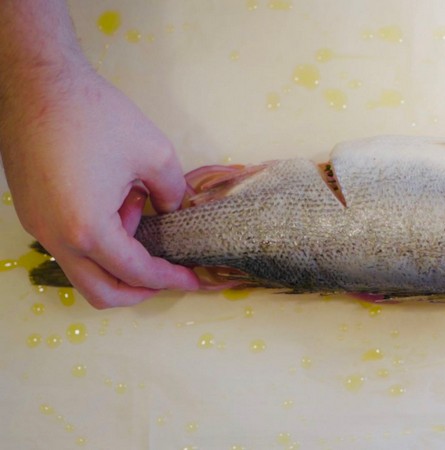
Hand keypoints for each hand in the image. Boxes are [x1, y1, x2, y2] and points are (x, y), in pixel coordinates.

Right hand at [0, 65, 198, 307]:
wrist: (38, 83)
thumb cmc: (95, 114)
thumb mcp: (155, 154)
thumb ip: (172, 192)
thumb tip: (172, 211)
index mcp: (88, 229)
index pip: (135, 273)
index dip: (170, 279)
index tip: (194, 279)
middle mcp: (57, 237)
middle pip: (102, 293)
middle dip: (141, 290)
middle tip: (170, 273)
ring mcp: (39, 227)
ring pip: (83, 270)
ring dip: (118, 259)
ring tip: (138, 209)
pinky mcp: (33, 212)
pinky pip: (69, 245)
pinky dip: (97, 241)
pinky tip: (116, 201)